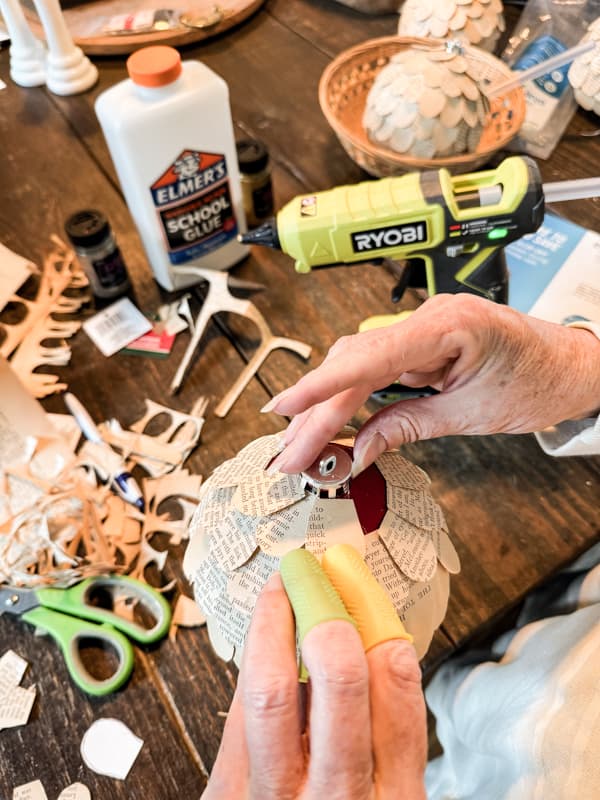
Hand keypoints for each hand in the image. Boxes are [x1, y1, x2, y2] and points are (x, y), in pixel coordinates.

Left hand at [203, 571, 426, 798]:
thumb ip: (380, 736)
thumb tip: (368, 645)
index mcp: (391, 799)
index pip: (395, 695)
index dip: (379, 627)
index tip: (365, 591)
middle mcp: (335, 798)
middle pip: (336, 682)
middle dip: (327, 613)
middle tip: (318, 576)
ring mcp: (273, 798)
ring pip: (270, 690)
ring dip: (276, 624)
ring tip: (282, 589)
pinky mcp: (224, 797)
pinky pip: (237, 716)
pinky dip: (255, 665)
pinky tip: (265, 639)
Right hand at [262, 294, 599, 474]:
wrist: (574, 365)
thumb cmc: (540, 381)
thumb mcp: (471, 415)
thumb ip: (407, 427)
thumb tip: (360, 449)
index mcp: (448, 326)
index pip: (368, 357)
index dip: (320, 386)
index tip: (283, 408)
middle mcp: (428, 319)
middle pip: (353, 366)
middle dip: (317, 413)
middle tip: (290, 455)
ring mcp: (423, 329)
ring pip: (357, 368)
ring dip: (328, 409)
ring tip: (303, 448)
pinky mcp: (421, 344)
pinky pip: (376, 371)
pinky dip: (353, 399)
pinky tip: (333, 425)